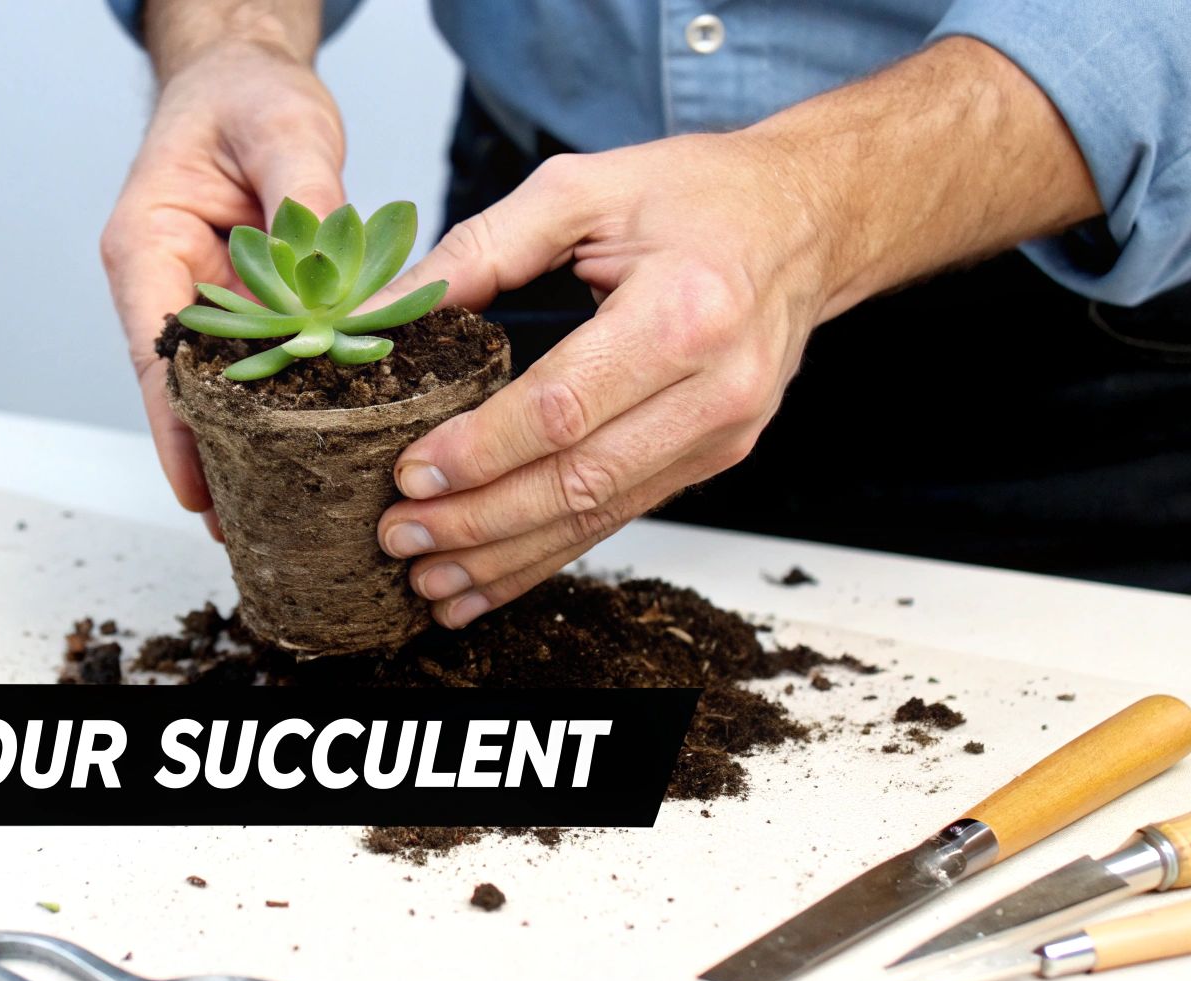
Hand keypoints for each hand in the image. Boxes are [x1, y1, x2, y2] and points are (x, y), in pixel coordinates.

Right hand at [100, 37, 343, 537]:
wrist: (245, 78)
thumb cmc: (243, 95)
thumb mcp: (280, 124)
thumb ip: (301, 184)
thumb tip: (325, 249)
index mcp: (149, 247)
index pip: (155, 356)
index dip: (175, 429)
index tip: (197, 490)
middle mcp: (170, 286)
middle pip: (186, 393)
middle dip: (213, 461)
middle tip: (250, 533)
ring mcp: (212, 302)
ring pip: (227, 390)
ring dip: (250, 447)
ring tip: (283, 518)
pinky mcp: (253, 307)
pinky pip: (270, 365)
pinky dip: (291, 404)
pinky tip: (319, 451)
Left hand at [373, 132, 833, 626]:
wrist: (808, 219)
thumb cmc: (698, 194)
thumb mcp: (582, 188)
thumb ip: (479, 249)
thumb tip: (382, 315)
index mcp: (684, 310)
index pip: (563, 407)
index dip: (480, 451)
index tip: (409, 475)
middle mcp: (714, 387)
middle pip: (578, 479)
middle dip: (478, 521)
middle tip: (398, 537)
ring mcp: (721, 433)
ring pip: (597, 515)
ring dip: (505, 557)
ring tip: (428, 581)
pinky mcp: (714, 457)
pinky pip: (619, 515)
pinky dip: (548, 553)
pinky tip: (487, 579)